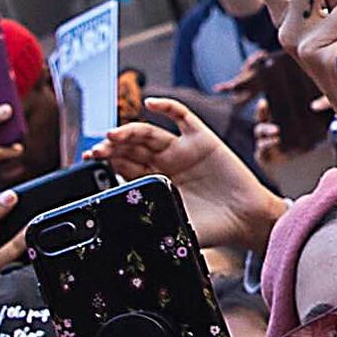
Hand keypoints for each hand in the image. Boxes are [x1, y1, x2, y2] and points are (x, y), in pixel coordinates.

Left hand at [97, 95, 284, 252]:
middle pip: (131, 147)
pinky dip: (167, 107)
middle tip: (98, 150)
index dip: (106, 160)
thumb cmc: (213, 228)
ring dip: (130, 130)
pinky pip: (182, 116)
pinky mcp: (202, 139)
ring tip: (114, 135)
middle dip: (112, 147)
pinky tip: (151, 103)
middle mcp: (165, 162)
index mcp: (154, 182)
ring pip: (149, 132)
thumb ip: (150, 221)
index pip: (124, 165)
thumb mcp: (172, 226)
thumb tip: (119, 233)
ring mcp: (182, 149)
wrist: (245, 223)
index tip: (90, 160)